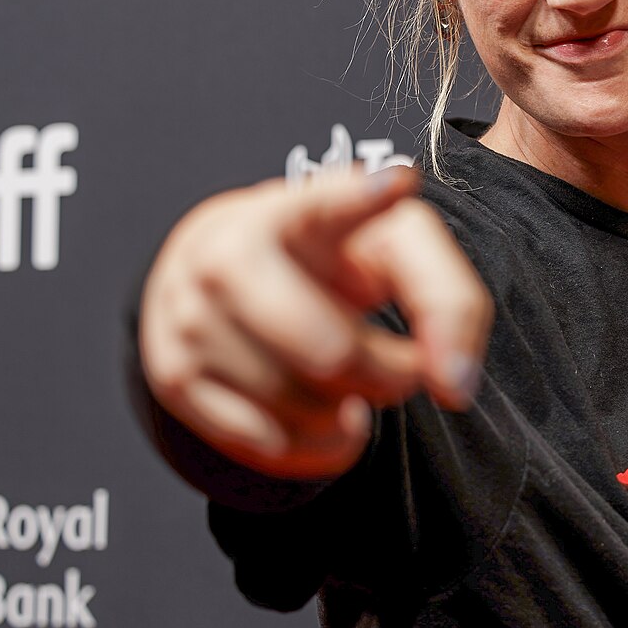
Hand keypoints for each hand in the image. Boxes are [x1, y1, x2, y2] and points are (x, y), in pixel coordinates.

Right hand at [139, 167, 492, 478]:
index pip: (327, 204)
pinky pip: (268, 443)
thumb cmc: (326, 259)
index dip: (360, 199)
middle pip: (332, 351)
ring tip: (357, 380)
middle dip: (389, 373)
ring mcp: (191, 318)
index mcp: (295, 210)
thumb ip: (448, 302)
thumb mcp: (396, 252)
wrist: (226, 273)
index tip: (398, 184)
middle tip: (404, 365)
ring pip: (302, 404)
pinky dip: (319, 443)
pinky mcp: (173, 377)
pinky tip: (331, 413)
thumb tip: (454, 382)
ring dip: (353, 408)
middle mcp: (227, 256)